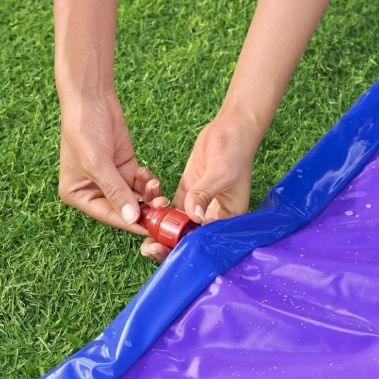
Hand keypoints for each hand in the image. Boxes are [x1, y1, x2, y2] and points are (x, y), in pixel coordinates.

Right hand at [59, 93, 167, 234]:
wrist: (91, 98)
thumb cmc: (84, 129)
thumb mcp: (98, 164)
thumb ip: (115, 192)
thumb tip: (130, 218)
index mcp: (78, 194)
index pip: (108, 215)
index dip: (129, 222)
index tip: (151, 229)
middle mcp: (94, 190)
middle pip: (123, 208)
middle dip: (143, 209)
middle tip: (161, 208)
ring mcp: (111, 178)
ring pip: (135, 196)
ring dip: (148, 195)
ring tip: (156, 188)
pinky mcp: (125, 166)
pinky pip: (140, 183)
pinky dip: (148, 182)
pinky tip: (149, 176)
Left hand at [140, 114, 256, 261]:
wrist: (231, 129)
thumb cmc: (235, 151)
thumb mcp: (220, 172)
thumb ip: (204, 193)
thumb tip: (193, 216)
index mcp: (227, 218)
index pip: (204, 241)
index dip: (183, 248)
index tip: (163, 249)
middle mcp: (212, 217)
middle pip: (188, 238)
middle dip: (167, 244)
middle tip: (147, 247)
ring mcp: (197, 205)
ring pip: (176, 226)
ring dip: (160, 230)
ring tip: (143, 231)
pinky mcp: (188, 194)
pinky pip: (170, 208)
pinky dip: (158, 211)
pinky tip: (145, 210)